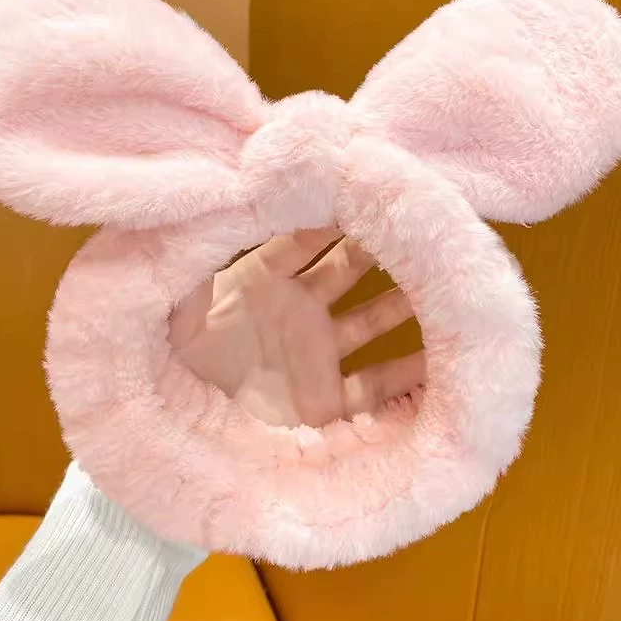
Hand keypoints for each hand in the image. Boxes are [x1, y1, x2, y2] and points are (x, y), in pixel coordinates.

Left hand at [168, 229, 425, 427]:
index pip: (304, 239)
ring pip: (371, 320)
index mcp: (259, 286)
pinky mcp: (323, 402)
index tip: (366, 188)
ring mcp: (313, 357)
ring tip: (448, 282)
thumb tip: (224, 208)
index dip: (332, 216)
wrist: (171, 432)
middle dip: (382, 245)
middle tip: (419, 222)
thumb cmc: (172, 365)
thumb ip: (198, 265)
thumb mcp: (180, 313)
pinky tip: (440, 360)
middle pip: (347, 270)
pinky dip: (405, 374)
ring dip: (406, 303)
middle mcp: (293, 315)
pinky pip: (373, 385)